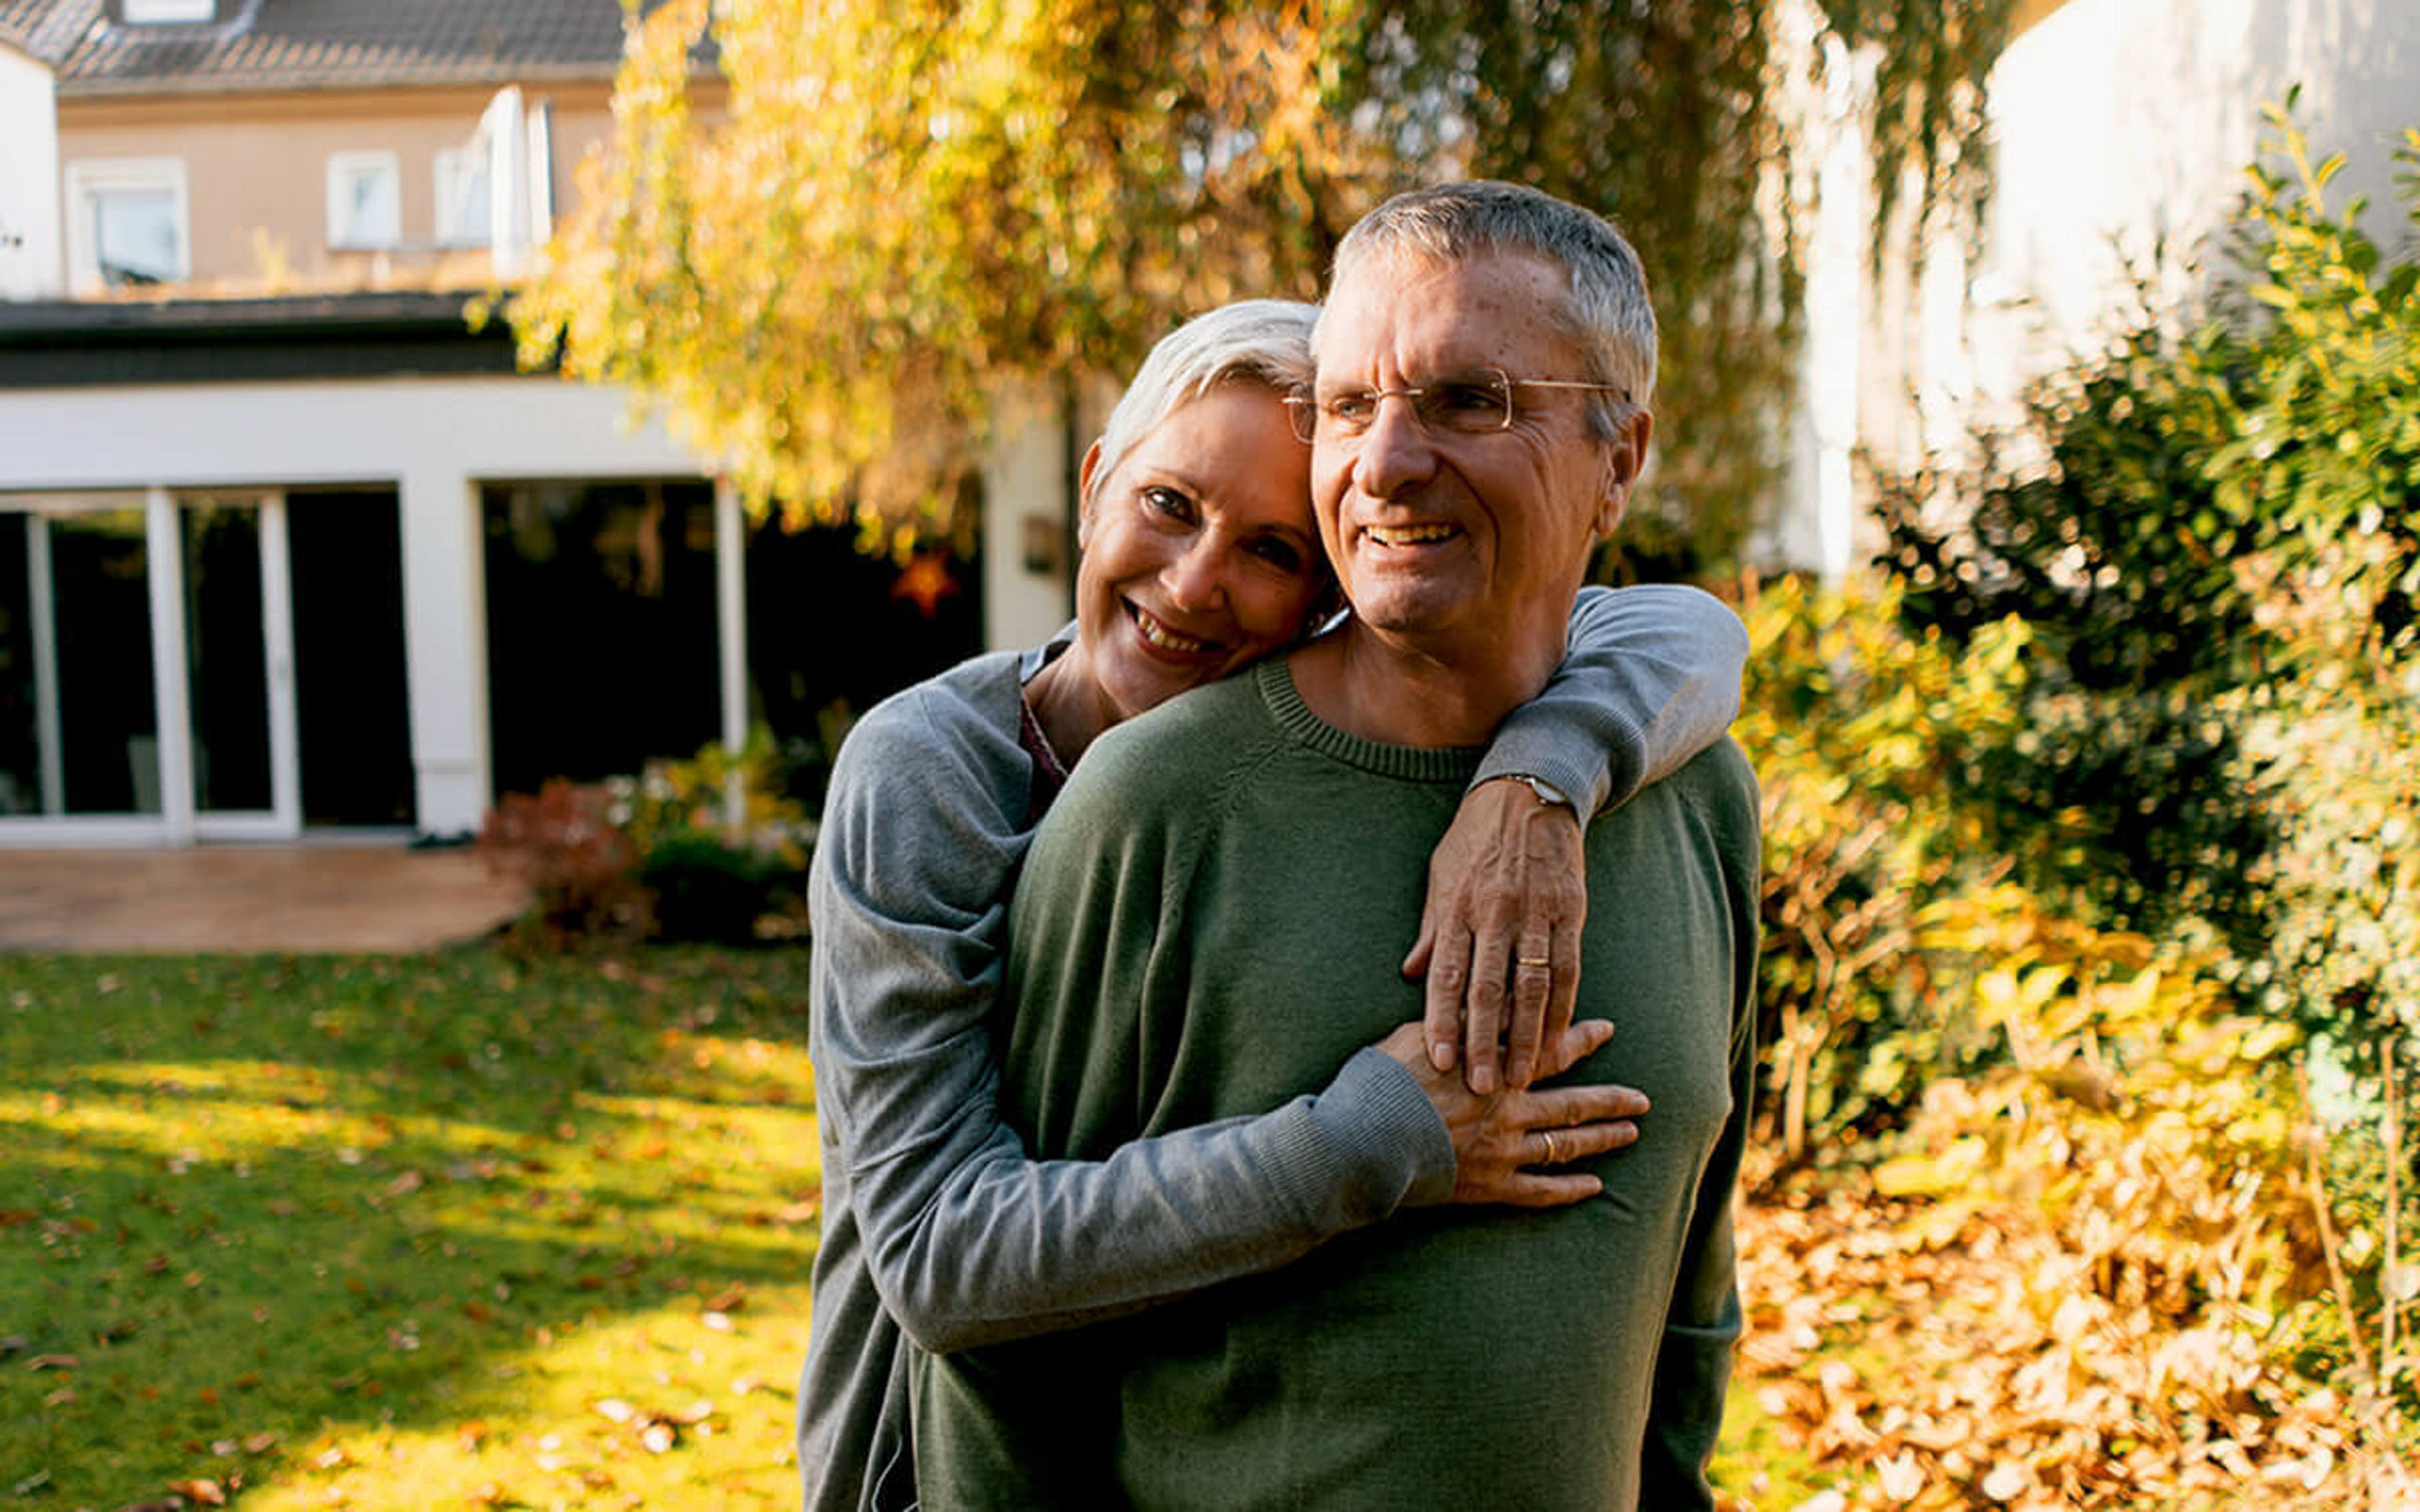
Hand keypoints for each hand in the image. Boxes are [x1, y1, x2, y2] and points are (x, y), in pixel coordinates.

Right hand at [1374, 1020, 1645, 1207]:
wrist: (1363, 1139)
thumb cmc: (1381, 1082)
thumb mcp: (1418, 1035)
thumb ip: (1455, 1019)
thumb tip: (1478, 994)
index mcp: (1492, 1069)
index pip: (1546, 1049)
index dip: (1579, 1040)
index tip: (1608, 1031)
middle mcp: (1508, 1108)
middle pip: (1572, 1102)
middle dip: (1611, 1099)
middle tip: (1644, 1099)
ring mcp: (1503, 1150)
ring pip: (1565, 1144)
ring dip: (1601, 1139)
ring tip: (1631, 1134)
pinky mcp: (1489, 1186)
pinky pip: (1540, 1191)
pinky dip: (1569, 1189)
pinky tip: (1594, 1186)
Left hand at [1402, 776, 1586, 1094]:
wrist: (1530, 791)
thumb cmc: (1475, 837)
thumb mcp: (1440, 873)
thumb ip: (1431, 927)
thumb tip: (1412, 972)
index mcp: (1458, 906)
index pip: (1446, 975)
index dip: (1442, 1021)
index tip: (1438, 1061)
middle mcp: (1495, 913)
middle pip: (1487, 989)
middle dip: (1483, 1042)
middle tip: (1480, 1088)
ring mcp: (1536, 913)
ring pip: (1530, 986)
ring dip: (1526, 1037)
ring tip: (1522, 1078)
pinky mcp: (1571, 911)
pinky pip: (1568, 968)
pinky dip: (1564, 1007)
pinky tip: (1560, 1039)